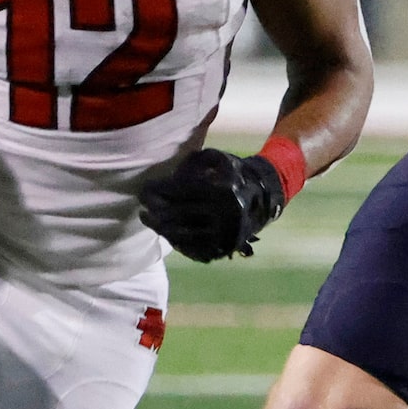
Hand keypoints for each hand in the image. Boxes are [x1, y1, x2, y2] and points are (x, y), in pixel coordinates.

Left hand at [138, 148, 289, 262]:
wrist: (265, 196)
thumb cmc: (233, 173)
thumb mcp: (216, 158)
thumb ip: (190, 166)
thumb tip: (161, 184)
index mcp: (221, 190)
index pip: (179, 192)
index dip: (157, 191)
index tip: (143, 190)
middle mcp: (223, 215)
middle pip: (177, 216)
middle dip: (155, 211)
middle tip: (142, 207)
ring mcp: (224, 235)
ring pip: (183, 236)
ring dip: (161, 228)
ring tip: (148, 219)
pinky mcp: (225, 249)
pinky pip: (194, 250)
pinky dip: (177, 242)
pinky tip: (166, 232)